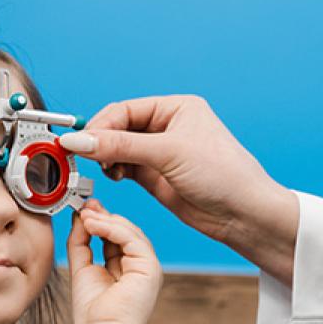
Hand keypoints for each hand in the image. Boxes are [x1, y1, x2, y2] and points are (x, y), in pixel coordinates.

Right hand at [57, 95, 297, 248]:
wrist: (244, 215)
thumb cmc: (225, 175)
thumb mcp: (169, 153)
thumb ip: (121, 146)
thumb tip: (82, 140)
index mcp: (175, 108)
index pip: (125, 110)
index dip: (100, 125)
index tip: (79, 141)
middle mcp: (167, 127)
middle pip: (118, 128)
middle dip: (99, 142)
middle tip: (82, 156)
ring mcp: (160, 154)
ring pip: (118, 150)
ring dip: (105, 158)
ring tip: (103, 169)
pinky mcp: (155, 178)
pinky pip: (124, 168)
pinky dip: (113, 172)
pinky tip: (113, 177)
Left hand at [66, 199, 160, 323]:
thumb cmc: (92, 315)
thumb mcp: (82, 270)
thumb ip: (81, 244)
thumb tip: (80, 218)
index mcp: (125, 270)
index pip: (114, 238)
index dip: (99, 222)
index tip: (83, 210)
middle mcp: (139, 268)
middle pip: (124, 232)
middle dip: (104, 216)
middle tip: (84, 205)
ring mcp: (147, 267)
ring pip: (130, 232)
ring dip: (106, 220)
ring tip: (85, 214)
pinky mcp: (150, 268)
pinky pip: (132, 239)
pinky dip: (112, 228)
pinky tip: (94, 224)